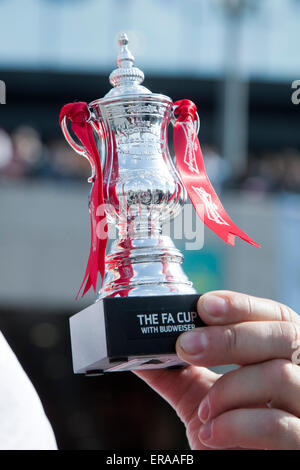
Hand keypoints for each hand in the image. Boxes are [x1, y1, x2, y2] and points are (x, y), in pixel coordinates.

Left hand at [134, 291, 299, 449]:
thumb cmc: (227, 438)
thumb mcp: (200, 399)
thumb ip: (178, 373)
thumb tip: (142, 351)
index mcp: (283, 356)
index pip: (276, 316)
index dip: (242, 305)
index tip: (204, 305)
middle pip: (283, 336)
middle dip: (229, 337)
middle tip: (186, 346)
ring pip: (280, 376)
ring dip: (229, 388)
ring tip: (203, 409)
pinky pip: (279, 425)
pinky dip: (236, 425)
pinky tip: (212, 433)